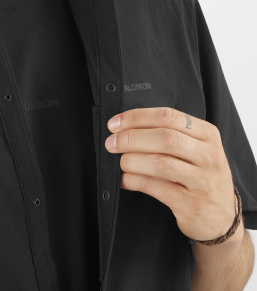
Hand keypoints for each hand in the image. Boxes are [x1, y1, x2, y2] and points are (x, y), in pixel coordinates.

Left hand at [105, 107, 236, 241]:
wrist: (221, 217)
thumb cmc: (199, 176)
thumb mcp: (194, 150)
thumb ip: (167, 135)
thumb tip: (124, 128)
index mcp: (207, 134)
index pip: (167, 116)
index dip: (136, 118)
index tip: (114, 124)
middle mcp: (209, 155)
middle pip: (164, 137)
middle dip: (130, 138)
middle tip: (111, 143)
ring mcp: (203, 181)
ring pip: (160, 162)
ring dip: (131, 160)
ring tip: (119, 162)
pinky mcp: (192, 204)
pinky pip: (157, 187)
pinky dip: (135, 181)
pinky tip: (124, 180)